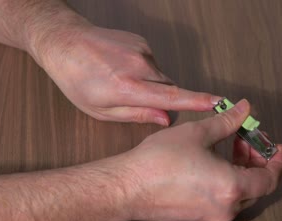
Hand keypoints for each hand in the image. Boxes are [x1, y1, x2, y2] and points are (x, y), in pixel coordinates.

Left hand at [35, 24, 219, 125]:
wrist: (63, 41)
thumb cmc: (76, 79)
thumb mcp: (100, 110)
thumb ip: (136, 115)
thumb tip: (165, 120)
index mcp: (127, 88)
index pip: (171, 97)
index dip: (197, 102)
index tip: (218, 103)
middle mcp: (139, 67)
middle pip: (169, 88)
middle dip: (161, 99)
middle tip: (137, 102)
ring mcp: (141, 51)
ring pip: (160, 76)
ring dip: (149, 84)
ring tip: (121, 82)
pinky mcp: (141, 41)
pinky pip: (151, 63)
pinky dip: (142, 70)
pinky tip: (121, 68)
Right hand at [120, 99, 281, 220]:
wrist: (128, 187)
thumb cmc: (158, 162)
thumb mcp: (197, 133)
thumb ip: (227, 122)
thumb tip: (244, 110)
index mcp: (231, 189)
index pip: (270, 178)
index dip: (277, 160)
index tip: (276, 146)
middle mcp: (225, 209)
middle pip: (256, 187)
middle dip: (255, 160)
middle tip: (246, 139)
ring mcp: (211, 217)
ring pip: (239, 194)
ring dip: (240, 170)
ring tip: (228, 147)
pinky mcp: (198, 218)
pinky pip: (223, 200)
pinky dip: (227, 182)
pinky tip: (213, 163)